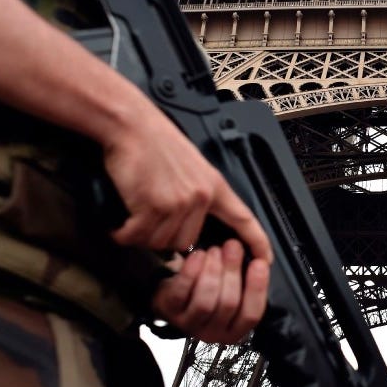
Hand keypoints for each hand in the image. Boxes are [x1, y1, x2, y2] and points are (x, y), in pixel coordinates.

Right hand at [102, 104, 272, 262]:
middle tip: (148, 224)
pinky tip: (121, 226)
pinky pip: (139, 236)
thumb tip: (191, 225)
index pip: (244, 219)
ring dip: (143, 237)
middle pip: (186, 243)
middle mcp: (200, 196)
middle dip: (164, 239)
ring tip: (134, 219)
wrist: (133, 126)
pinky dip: (125, 234)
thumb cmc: (156, 143)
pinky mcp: (153, 205)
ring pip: (162, 242)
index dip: (258, 242)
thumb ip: (198, 195)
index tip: (265, 260)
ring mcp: (178, 202)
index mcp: (214, 186)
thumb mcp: (192, 166)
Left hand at [152, 240, 269, 341]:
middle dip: (233, 271)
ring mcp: (190, 324)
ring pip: (205, 301)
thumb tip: (261, 258)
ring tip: (215, 250)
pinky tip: (198, 255)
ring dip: (213, 271)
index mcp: (234, 329)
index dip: (257, 288)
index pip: (252, 314)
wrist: (175, 291)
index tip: (259, 263)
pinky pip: (181, 293)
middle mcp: (213, 333)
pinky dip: (191, 272)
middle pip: (228, 304)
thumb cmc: (211, 287)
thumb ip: (249, 276)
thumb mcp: (235, 285)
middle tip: (234, 246)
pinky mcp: (170, 312)